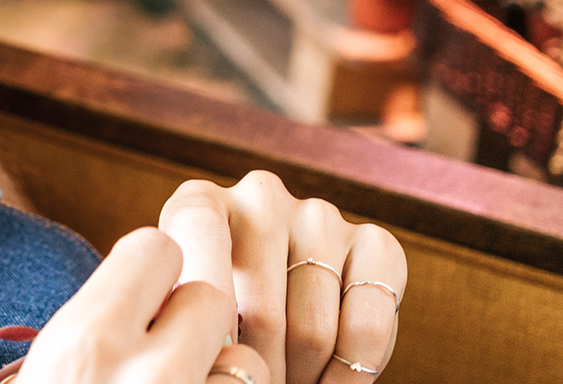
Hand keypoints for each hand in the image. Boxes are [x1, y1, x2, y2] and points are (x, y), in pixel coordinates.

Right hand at [6, 227, 272, 383]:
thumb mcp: (53, 363)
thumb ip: (99, 316)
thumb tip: (157, 265)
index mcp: (86, 340)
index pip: (154, 248)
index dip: (154, 269)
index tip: (145, 293)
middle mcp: (145, 374)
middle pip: (209, 295)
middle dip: (195, 317)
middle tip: (170, 345)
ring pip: (245, 358)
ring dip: (222, 371)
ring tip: (187, 381)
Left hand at [159, 172, 407, 383]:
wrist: (275, 300)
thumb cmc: (216, 309)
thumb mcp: (185, 300)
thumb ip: (186, 308)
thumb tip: (205, 345)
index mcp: (200, 201)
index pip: (198, 235)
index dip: (204, 308)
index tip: (216, 356)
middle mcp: (262, 197)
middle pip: (261, 312)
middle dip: (257, 369)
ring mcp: (321, 217)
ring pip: (313, 330)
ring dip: (301, 376)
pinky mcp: (377, 244)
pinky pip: (368, 326)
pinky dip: (351, 370)